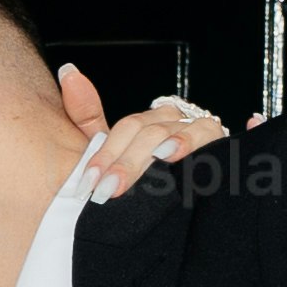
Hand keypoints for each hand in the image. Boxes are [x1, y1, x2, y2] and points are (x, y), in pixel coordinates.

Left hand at [57, 67, 232, 198]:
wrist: (178, 215)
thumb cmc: (141, 180)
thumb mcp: (111, 153)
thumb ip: (87, 117)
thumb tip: (68, 71)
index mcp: (147, 123)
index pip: (127, 129)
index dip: (107, 153)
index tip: (89, 182)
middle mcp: (172, 122)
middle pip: (150, 132)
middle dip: (128, 162)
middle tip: (109, 189)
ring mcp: (196, 133)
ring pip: (177, 132)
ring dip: (166, 146)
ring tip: (157, 159)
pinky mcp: (218, 147)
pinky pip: (210, 136)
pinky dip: (194, 142)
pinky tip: (179, 154)